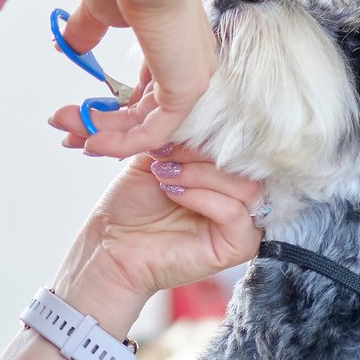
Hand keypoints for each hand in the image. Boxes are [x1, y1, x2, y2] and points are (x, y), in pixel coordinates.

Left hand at [49, 142, 264, 320]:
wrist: (112, 244)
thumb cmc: (133, 204)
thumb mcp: (159, 156)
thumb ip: (186, 136)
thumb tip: (207, 111)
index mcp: (230, 175)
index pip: (242, 145)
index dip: (211, 132)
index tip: (172, 130)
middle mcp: (242, 199)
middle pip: (248, 164)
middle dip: (204, 154)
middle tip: (166, 156)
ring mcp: (244, 223)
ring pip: (246, 187)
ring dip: (201, 175)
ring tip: (165, 176)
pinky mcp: (237, 247)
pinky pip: (234, 212)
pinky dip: (203, 197)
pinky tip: (174, 193)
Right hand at [59, 0, 214, 156]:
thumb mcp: (101, 9)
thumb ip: (87, 31)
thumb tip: (66, 44)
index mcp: (176, 46)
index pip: (148, 92)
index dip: (113, 109)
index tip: (80, 114)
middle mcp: (190, 65)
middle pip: (144, 113)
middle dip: (101, 126)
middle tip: (66, 126)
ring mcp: (191, 79)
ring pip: (147, 126)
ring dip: (104, 135)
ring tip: (70, 134)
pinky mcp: (185, 91)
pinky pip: (154, 133)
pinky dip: (121, 143)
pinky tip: (92, 141)